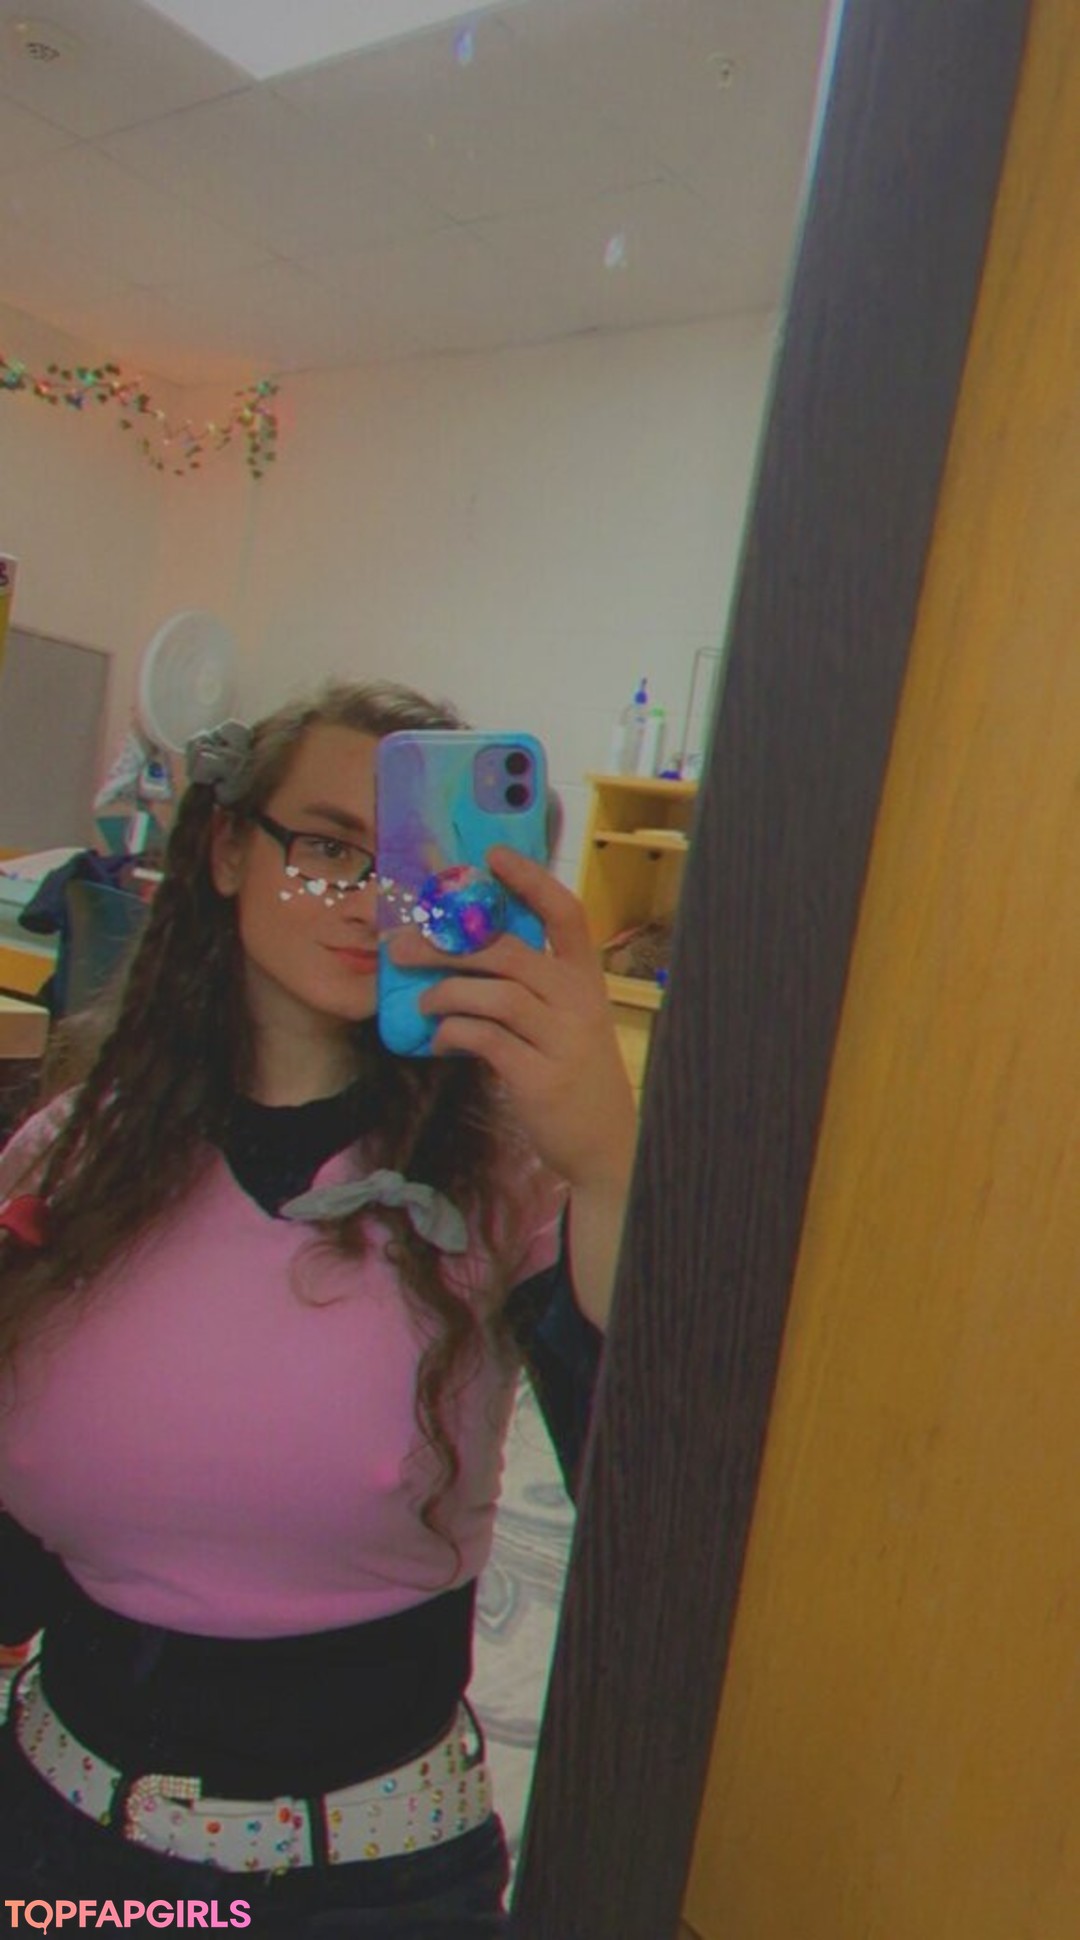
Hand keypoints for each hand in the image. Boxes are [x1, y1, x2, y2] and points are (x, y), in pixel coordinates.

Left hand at [387, 847, 635, 1193]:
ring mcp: (562, 1040)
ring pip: (495, 994)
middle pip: (510, 951)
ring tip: (420, 1002)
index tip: (492, 856)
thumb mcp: (566, 1020)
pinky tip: (439, 1039)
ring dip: (446, 992)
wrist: (605, 1143)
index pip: (566, 913)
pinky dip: (454, 1033)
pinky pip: (486, 1040)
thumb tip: (459, 953)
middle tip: (403, 945)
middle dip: (449, 943)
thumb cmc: (574, 1071)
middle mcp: (578, 1002)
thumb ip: (529, 986)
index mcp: (586, 979)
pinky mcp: (539, 1078)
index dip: (530, 880)